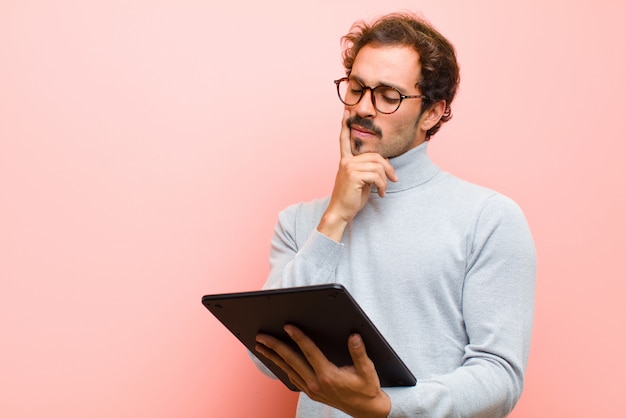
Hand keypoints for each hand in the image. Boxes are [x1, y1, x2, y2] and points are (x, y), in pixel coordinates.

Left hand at [255, 325, 390, 417]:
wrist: (366, 410)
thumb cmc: (367, 389)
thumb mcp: (367, 370)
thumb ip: (359, 352)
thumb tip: (354, 336)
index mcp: (328, 376)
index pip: (309, 352)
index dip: (298, 337)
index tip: (288, 326)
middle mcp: (316, 383)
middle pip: (291, 360)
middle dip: (275, 346)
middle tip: (261, 336)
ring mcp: (311, 389)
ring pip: (288, 369)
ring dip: (273, 357)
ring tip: (261, 346)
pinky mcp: (310, 392)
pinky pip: (291, 377)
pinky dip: (281, 367)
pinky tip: (276, 360)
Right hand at [318, 111, 396, 241]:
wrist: (341, 212)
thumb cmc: (351, 198)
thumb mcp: (362, 180)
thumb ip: (369, 169)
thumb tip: (384, 162)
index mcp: (346, 160)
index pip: (345, 140)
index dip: (344, 126)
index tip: (346, 112)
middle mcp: (346, 161)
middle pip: (376, 156)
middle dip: (388, 168)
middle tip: (394, 180)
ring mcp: (348, 166)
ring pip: (378, 166)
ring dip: (386, 180)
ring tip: (383, 190)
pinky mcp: (353, 175)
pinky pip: (376, 175)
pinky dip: (382, 186)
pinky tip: (380, 194)